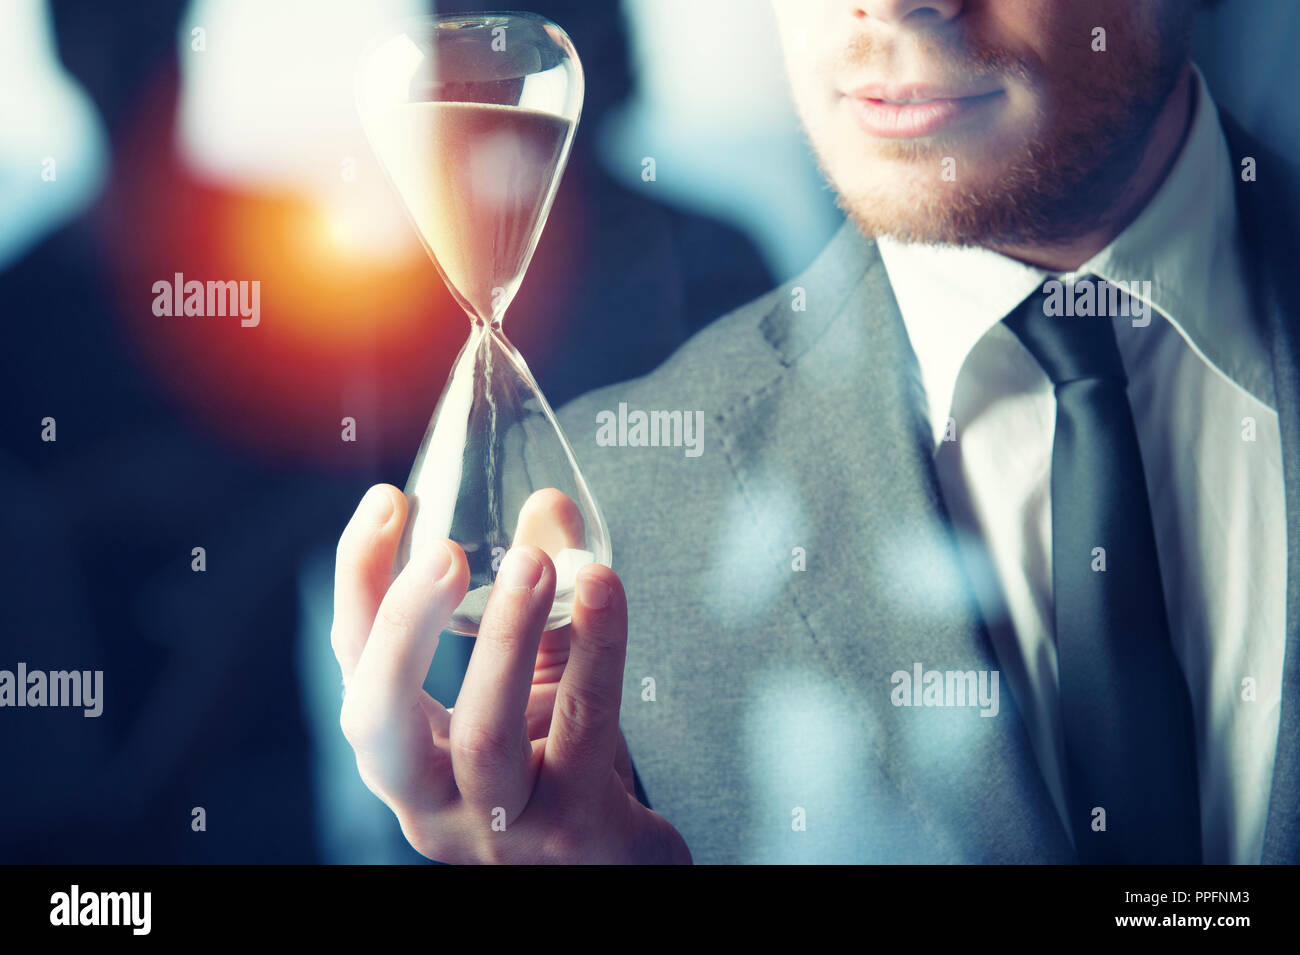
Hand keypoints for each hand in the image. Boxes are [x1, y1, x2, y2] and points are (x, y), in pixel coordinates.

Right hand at [331, 484, 690, 863]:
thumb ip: (537, 591)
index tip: (387, 502)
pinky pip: (582, 728)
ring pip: (482, 735)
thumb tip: (545, 503)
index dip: (360, 580)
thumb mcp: (537, 670)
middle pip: (379, 720)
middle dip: (402, 625)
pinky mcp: (573, 829)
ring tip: (534, 563)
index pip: (355, 664)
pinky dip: (597, 649)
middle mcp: (430, 799)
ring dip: (506, 636)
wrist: (621, 858)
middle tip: (444, 549)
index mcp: (404, 752)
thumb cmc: (562, 761)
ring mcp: (498, 824)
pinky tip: (604, 589)